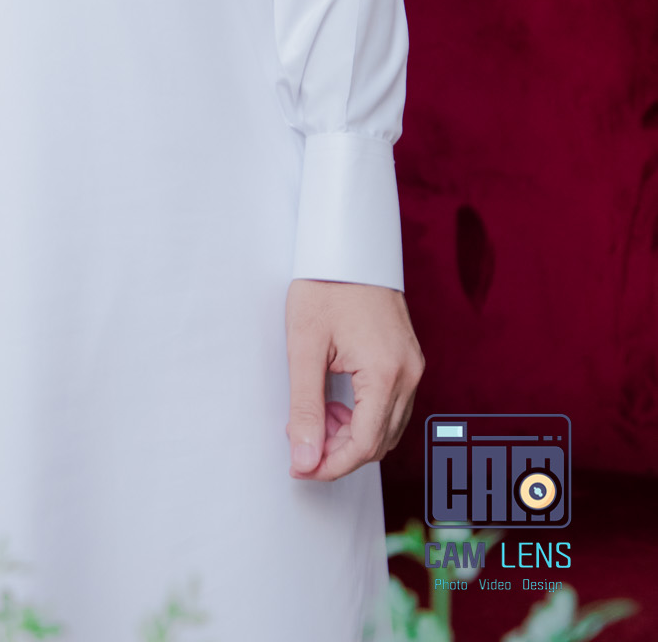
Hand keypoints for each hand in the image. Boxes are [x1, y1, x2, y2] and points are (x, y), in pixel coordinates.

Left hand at [285, 278, 423, 481]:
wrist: (348, 245)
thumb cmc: (324, 286)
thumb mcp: (305, 346)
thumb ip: (305, 407)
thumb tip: (305, 458)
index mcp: (386, 373)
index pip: (364, 445)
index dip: (330, 464)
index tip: (299, 466)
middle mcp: (409, 373)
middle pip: (379, 441)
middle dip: (339, 451)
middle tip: (300, 439)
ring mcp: (413, 366)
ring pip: (387, 427)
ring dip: (351, 434)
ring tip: (314, 417)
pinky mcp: (407, 359)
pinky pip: (391, 406)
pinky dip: (364, 415)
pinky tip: (335, 402)